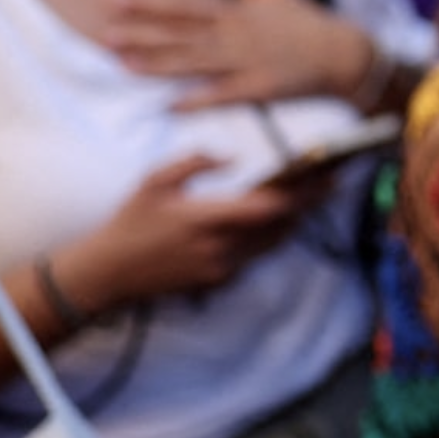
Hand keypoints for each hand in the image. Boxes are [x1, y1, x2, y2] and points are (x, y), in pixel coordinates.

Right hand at [56, 154, 315, 308]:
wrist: (109, 273)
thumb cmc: (129, 223)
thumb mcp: (154, 183)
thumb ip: (193, 164)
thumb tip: (230, 156)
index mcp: (207, 219)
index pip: (269, 207)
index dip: (302, 194)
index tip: (324, 178)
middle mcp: (221, 247)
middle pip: (281, 227)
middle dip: (308, 206)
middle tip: (329, 185)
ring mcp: (222, 268)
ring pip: (273, 244)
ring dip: (293, 223)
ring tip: (310, 200)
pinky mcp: (219, 281)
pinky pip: (255, 257)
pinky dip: (269, 239)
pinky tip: (275, 223)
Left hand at [106, 0, 380, 110]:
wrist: (343, 53)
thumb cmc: (305, 20)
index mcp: (235, 13)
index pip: (183, 9)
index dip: (148, 6)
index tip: (114, 1)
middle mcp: (235, 37)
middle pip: (181, 37)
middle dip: (142, 37)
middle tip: (104, 37)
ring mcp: (245, 64)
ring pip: (194, 65)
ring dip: (159, 66)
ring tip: (124, 66)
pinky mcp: (259, 88)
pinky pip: (222, 95)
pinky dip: (196, 101)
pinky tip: (169, 106)